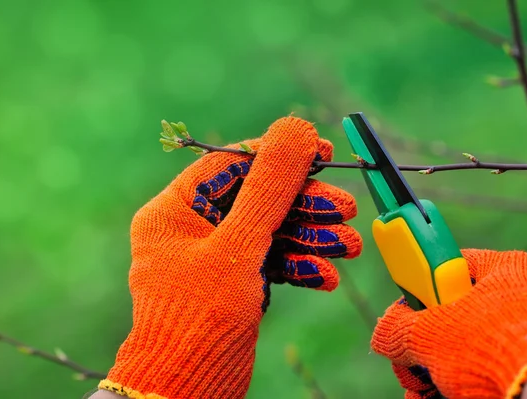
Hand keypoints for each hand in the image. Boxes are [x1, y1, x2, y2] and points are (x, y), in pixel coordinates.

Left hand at [97, 116, 361, 398]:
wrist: (188, 389)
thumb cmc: (201, 316)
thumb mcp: (240, 245)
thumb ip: (269, 187)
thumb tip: (294, 128)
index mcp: (176, 209)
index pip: (233, 164)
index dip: (279, 156)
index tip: (321, 152)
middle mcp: (193, 228)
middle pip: (258, 198)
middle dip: (305, 205)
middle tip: (346, 209)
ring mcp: (214, 257)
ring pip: (269, 232)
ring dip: (311, 237)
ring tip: (350, 246)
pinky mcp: (233, 284)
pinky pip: (269, 262)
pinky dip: (298, 267)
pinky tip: (327, 278)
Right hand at [371, 249, 526, 398]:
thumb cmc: (496, 349)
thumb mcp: (430, 335)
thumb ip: (397, 329)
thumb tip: (382, 335)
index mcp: (507, 268)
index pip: (451, 266)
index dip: (421, 289)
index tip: (405, 311)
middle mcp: (525, 295)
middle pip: (456, 316)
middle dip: (425, 347)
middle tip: (412, 365)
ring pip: (471, 348)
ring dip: (438, 371)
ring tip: (424, 390)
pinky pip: (493, 367)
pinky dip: (465, 384)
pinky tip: (445, 396)